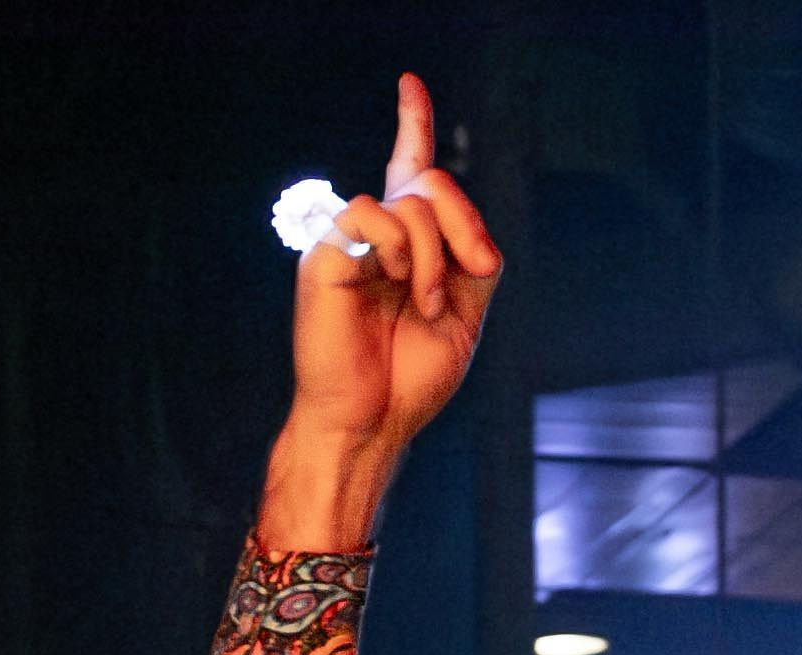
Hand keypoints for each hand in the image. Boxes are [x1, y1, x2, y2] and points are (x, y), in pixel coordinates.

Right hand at [261, 72, 501, 547]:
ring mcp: (351, 242)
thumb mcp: (466, 318)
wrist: (372, 423)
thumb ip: (475, 261)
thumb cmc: (410, 380)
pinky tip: (399, 284)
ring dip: (436, 257)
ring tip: (427, 304)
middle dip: (462, 224)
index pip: (408, 173)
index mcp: (409, 249)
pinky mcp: (326, 253)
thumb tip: (469, 231)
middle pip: (432, 182)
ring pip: (410, 202)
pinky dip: (399, 248)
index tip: (410, 85)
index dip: (411, 125)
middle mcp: (378, 237)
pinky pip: (369, 214)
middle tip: (468, 277)